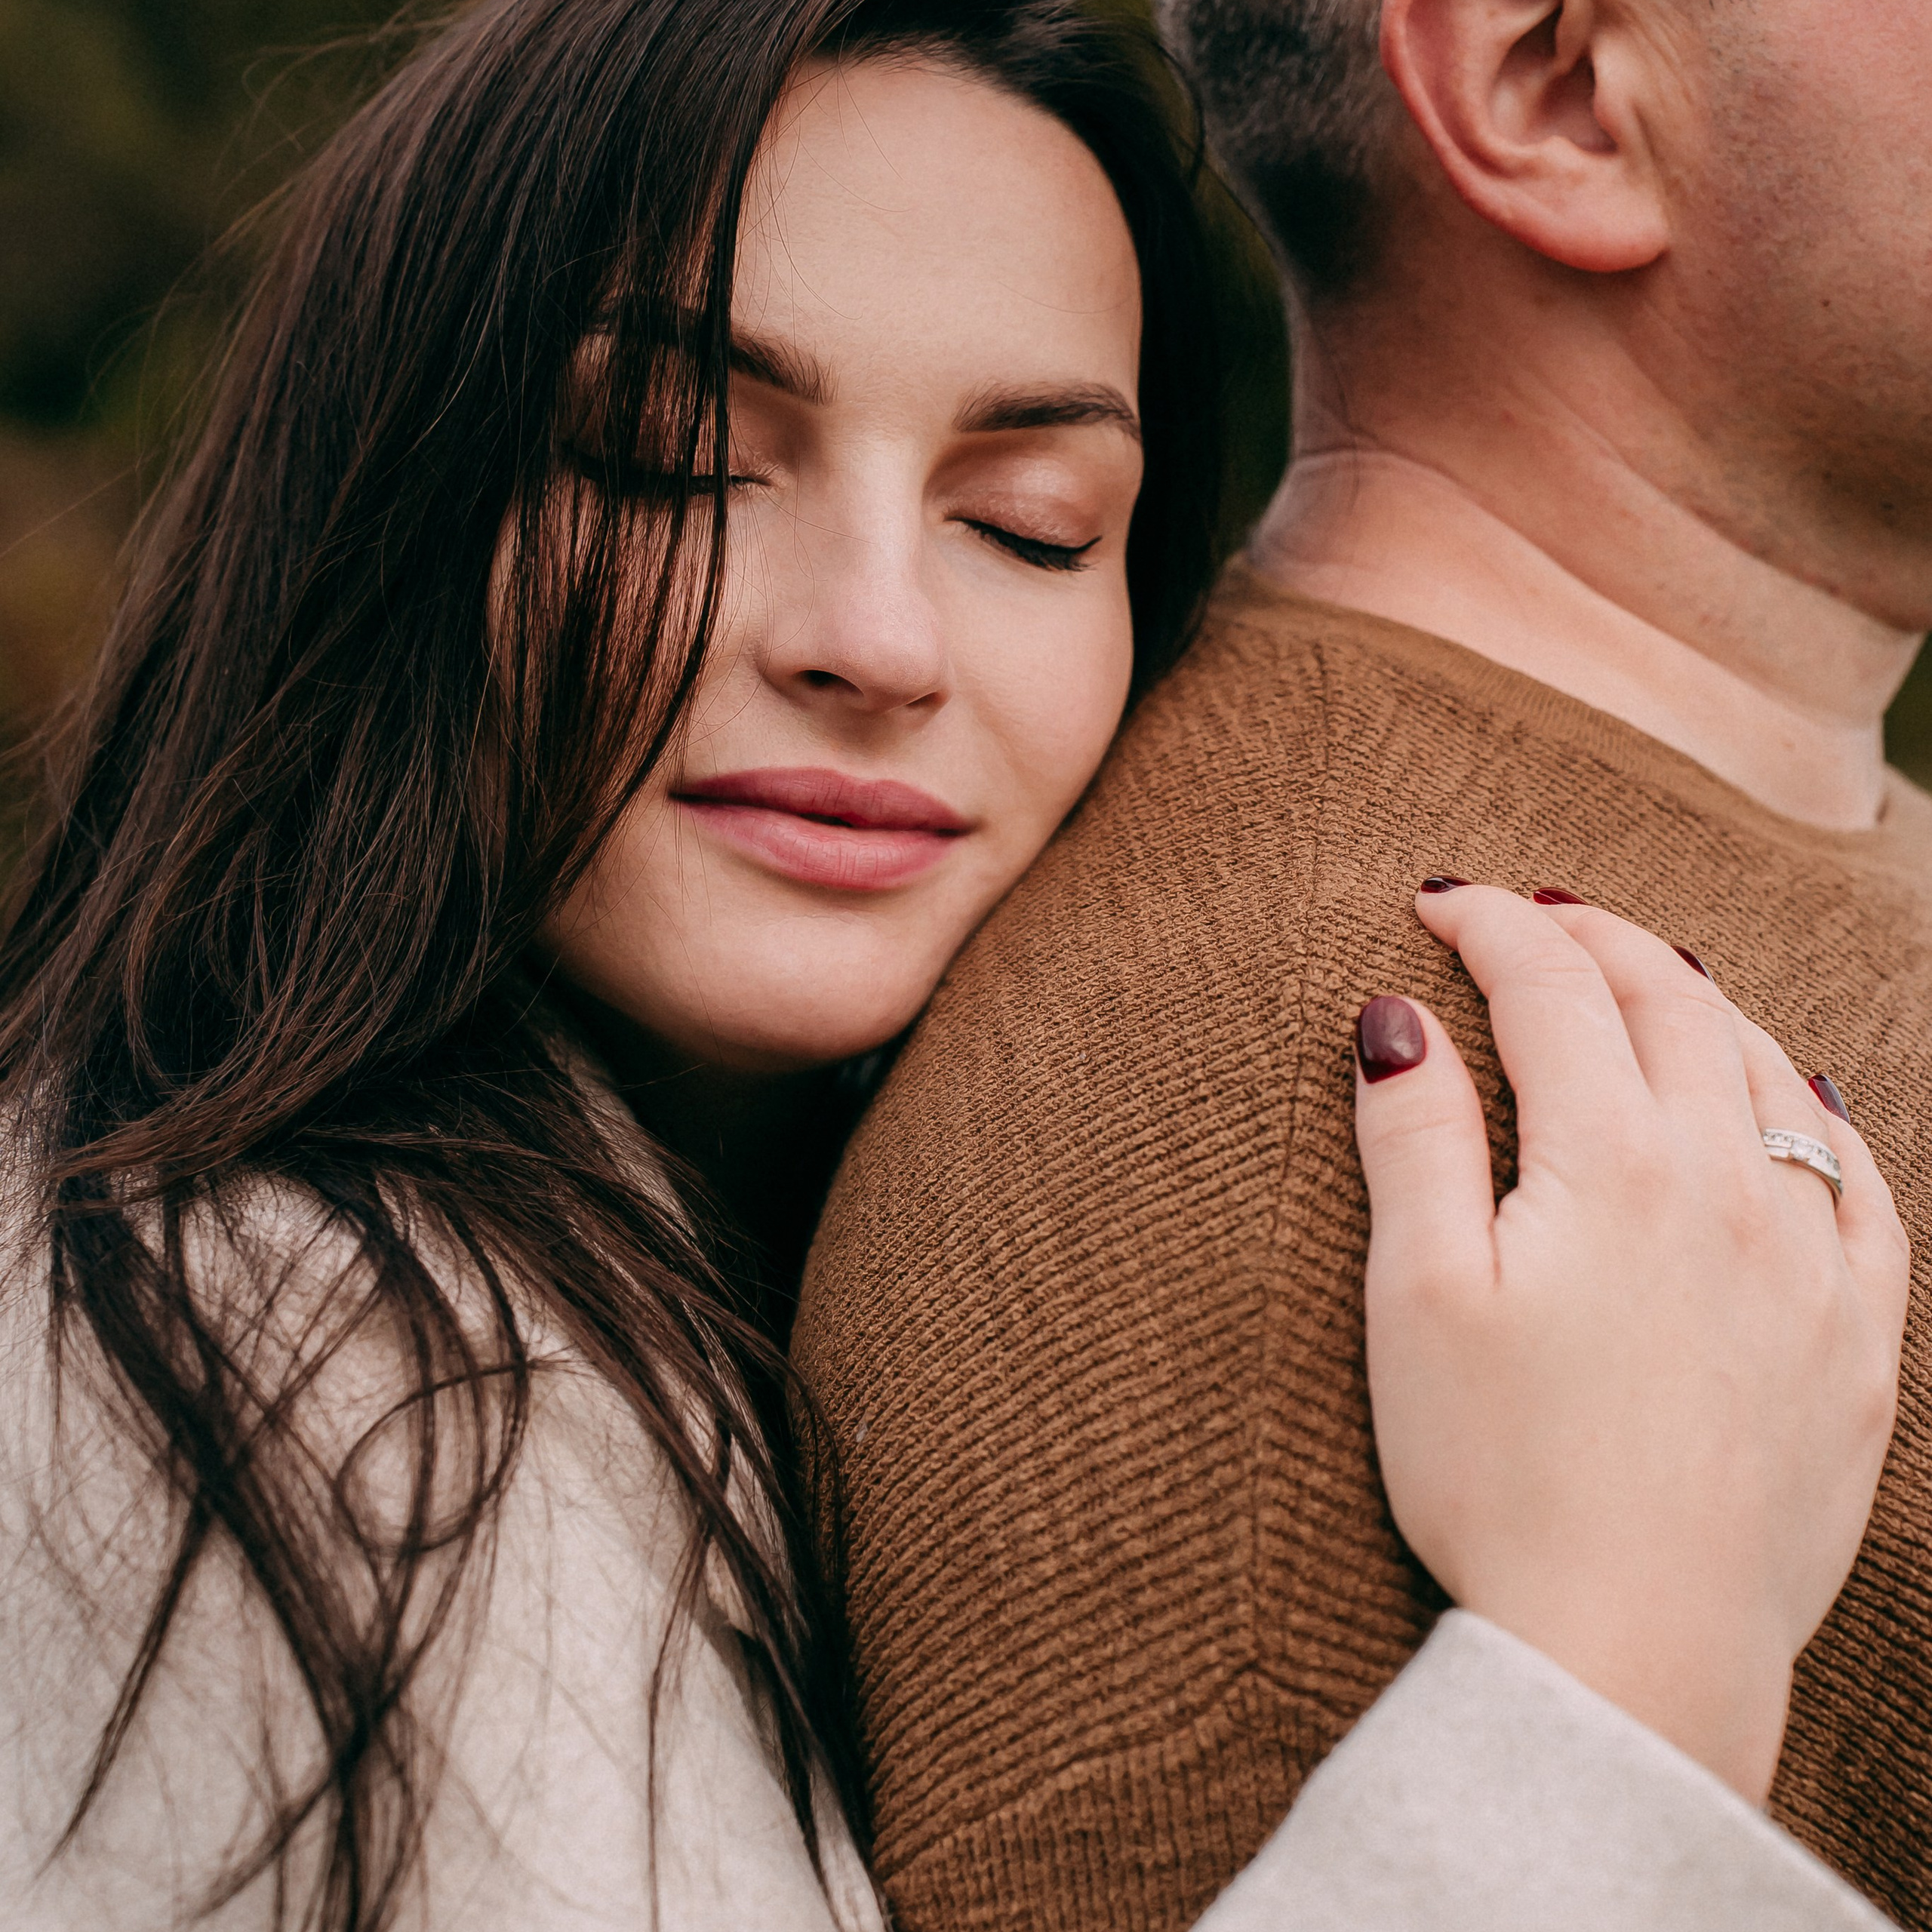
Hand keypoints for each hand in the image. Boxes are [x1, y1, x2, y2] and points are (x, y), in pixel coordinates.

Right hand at [1353, 884, 1907, 1803]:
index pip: (1552, 990)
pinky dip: (1822, 1118)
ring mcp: (1810, 1265)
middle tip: (1530, 919)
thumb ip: (1415, 1140)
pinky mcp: (1856, 1346)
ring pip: (1770, 1075)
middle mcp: (1731, 1187)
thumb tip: (1402, 1018)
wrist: (1632, 1652)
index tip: (1437, 904)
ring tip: (1646, 980)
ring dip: (1699, 1004)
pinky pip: (1865, 1192)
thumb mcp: (1417, 1297)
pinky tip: (1801, 1104)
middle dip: (1593, 938)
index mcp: (1613, 1165)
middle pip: (1669, 1005)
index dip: (1490, 927)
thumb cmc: (1497, 1474)